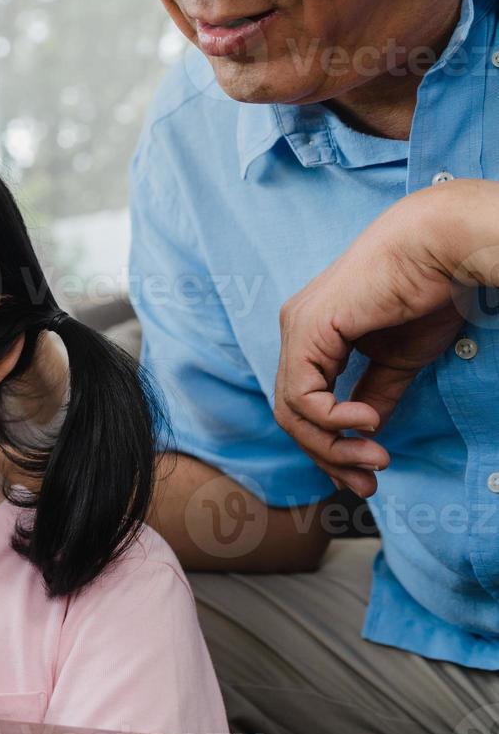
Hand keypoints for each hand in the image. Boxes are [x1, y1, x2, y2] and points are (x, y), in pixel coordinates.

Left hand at [273, 185, 486, 496]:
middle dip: (329, 457)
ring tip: (374, 457)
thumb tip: (363, 434)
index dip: (331, 447)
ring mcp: (297, 329)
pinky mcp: (307, 329)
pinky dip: (332, 420)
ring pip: (292, 411)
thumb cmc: (427, 294)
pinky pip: (302, 395)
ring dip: (333, 446)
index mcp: (314, 337)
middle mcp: (296, 332)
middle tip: (368, 483)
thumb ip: (374, 393)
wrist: (442, 250)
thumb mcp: (397, 360)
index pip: (304, 406)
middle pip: (293, 415)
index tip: (368, 474)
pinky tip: (367, 423)